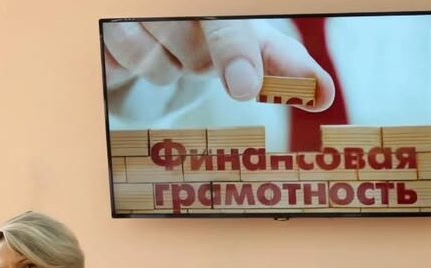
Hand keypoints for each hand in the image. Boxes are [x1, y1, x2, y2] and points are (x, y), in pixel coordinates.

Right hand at [101, 19, 334, 111]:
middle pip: (196, 50)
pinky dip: (139, 67)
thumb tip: (323, 95)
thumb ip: (285, 65)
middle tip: (202, 58)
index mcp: (218, 2)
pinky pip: (126, 62)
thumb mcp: (250, 44)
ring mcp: (140, 8)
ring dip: (170, 68)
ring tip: (169, 48)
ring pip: (160, 63)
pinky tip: (143, 49)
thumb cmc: (206, 32)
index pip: (232, 25)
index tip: (245, 87)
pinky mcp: (108, 23)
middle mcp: (179, 0)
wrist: (147, 22)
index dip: (237, 54)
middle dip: (204, 64)